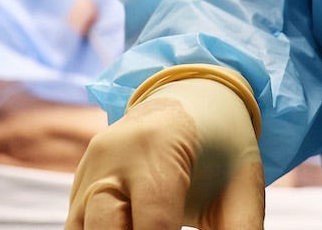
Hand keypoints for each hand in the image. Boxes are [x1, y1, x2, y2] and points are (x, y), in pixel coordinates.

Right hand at [67, 74, 264, 229]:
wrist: (190, 104)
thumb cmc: (222, 148)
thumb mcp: (243, 186)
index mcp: (157, 146)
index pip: (154, 222)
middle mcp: (112, 155)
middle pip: (106, 227)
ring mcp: (89, 170)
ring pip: (81, 229)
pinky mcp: (78, 186)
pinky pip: (77, 227)